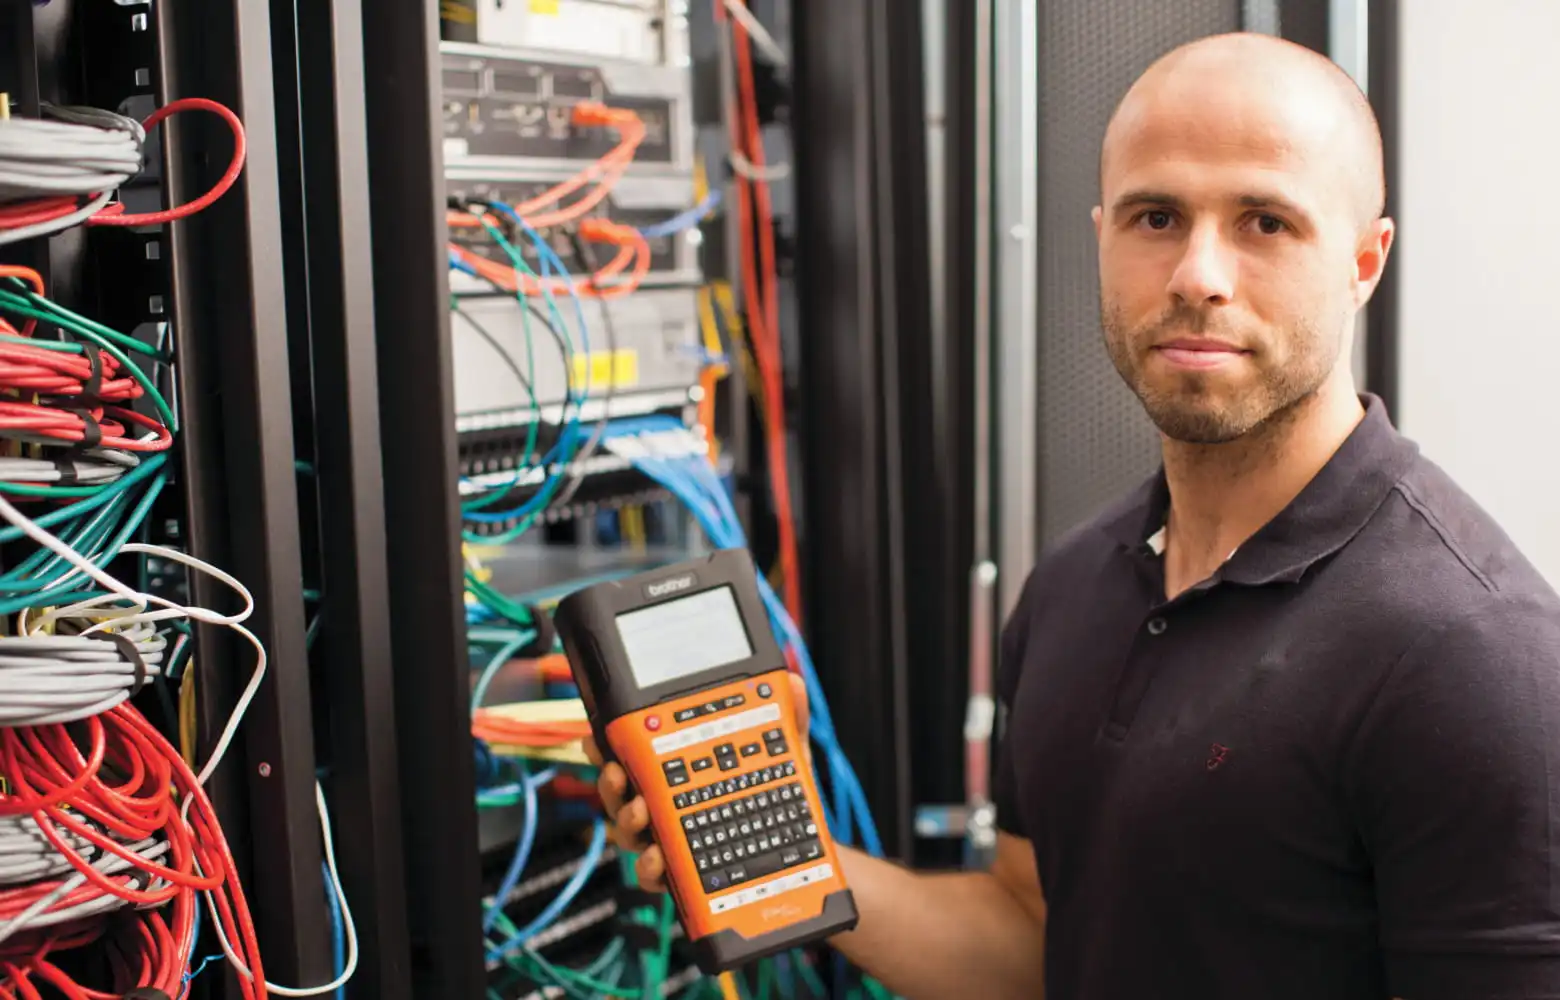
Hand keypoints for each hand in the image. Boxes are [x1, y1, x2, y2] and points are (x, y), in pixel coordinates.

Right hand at [583, 672, 809, 891]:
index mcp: (684, 770)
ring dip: (626, 819)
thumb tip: (795, 684)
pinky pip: (655, 875)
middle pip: (622, 793)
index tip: (596, 737)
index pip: (637, 754)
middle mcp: (670, 805)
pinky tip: (659, 857)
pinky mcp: (685, 877)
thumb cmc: (779, 800)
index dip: (609, 745)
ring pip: (631, 831)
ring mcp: (674, 840)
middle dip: (610, 782)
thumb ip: (786, 719)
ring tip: (640, 811)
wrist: (802, 859)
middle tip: (615, 773)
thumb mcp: (786, 755)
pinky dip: (651, 868)